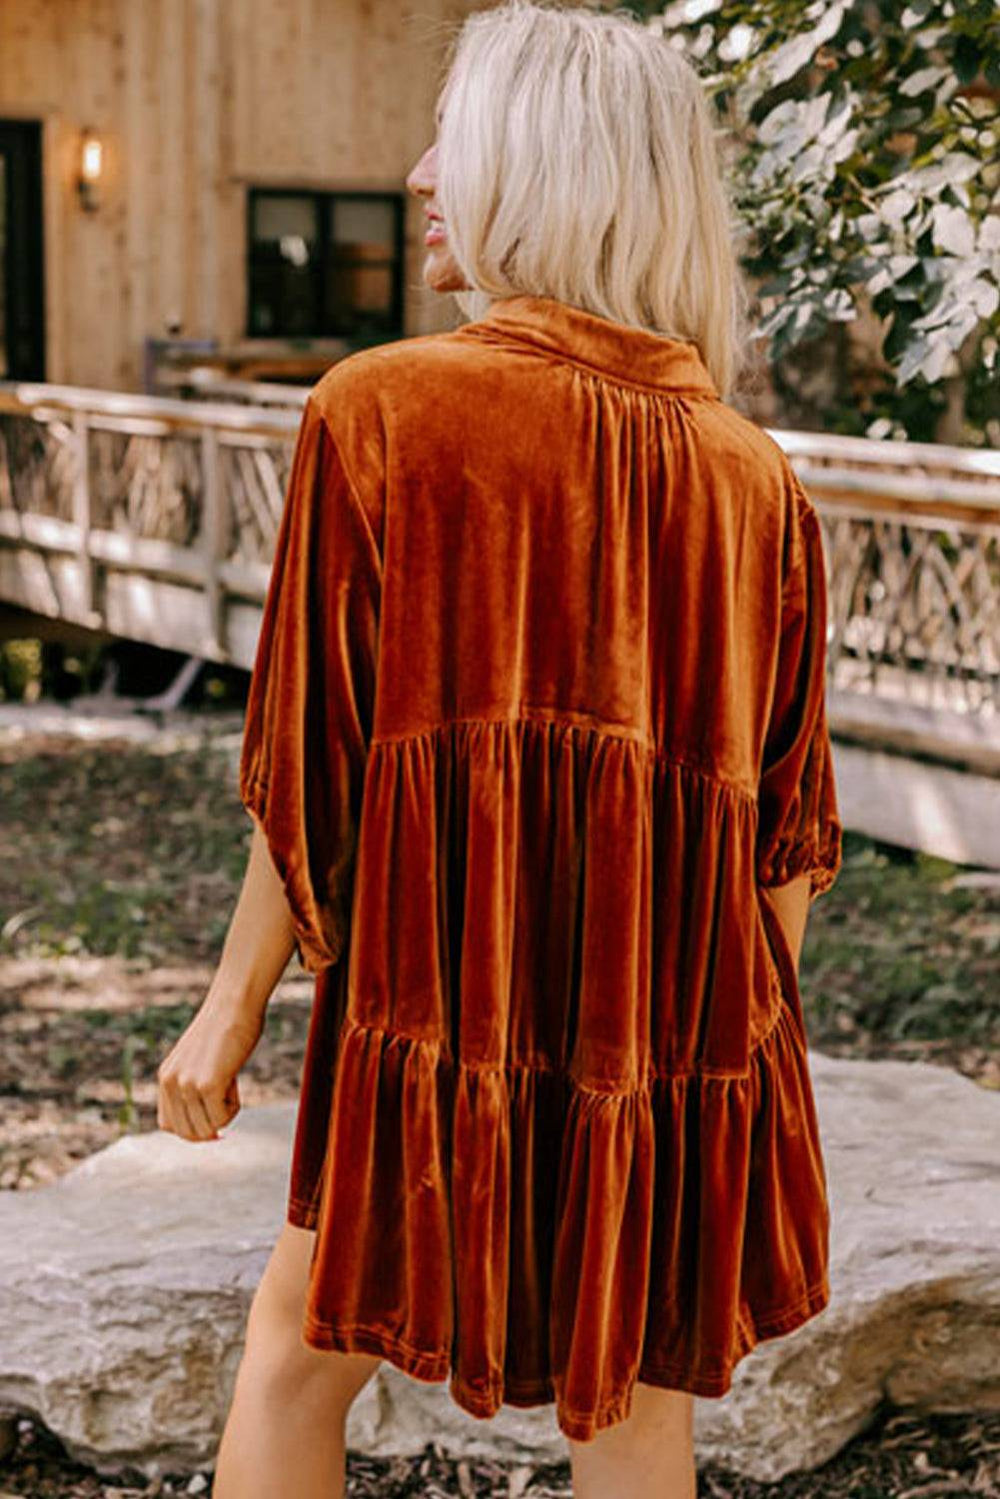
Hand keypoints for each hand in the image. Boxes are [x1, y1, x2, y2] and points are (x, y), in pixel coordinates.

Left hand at [157, 995, 263, 1141]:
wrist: (234, 1003)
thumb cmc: (227, 1028)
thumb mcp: (201, 1061)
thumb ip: (196, 1087)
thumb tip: (212, 1131)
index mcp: (165, 1077)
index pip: (169, 1125)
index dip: (194, 1128)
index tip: (216, 1120)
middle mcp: (170, 1083)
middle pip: (187, 1133)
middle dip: (212, 1128)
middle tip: (228, 1102)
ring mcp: (186, 1084)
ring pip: (206, 1130)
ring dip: (225, 1115)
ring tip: (231, 1083)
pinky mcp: (206, 1084)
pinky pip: (222, 1119)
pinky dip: (234, 1108)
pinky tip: (235, 1080)